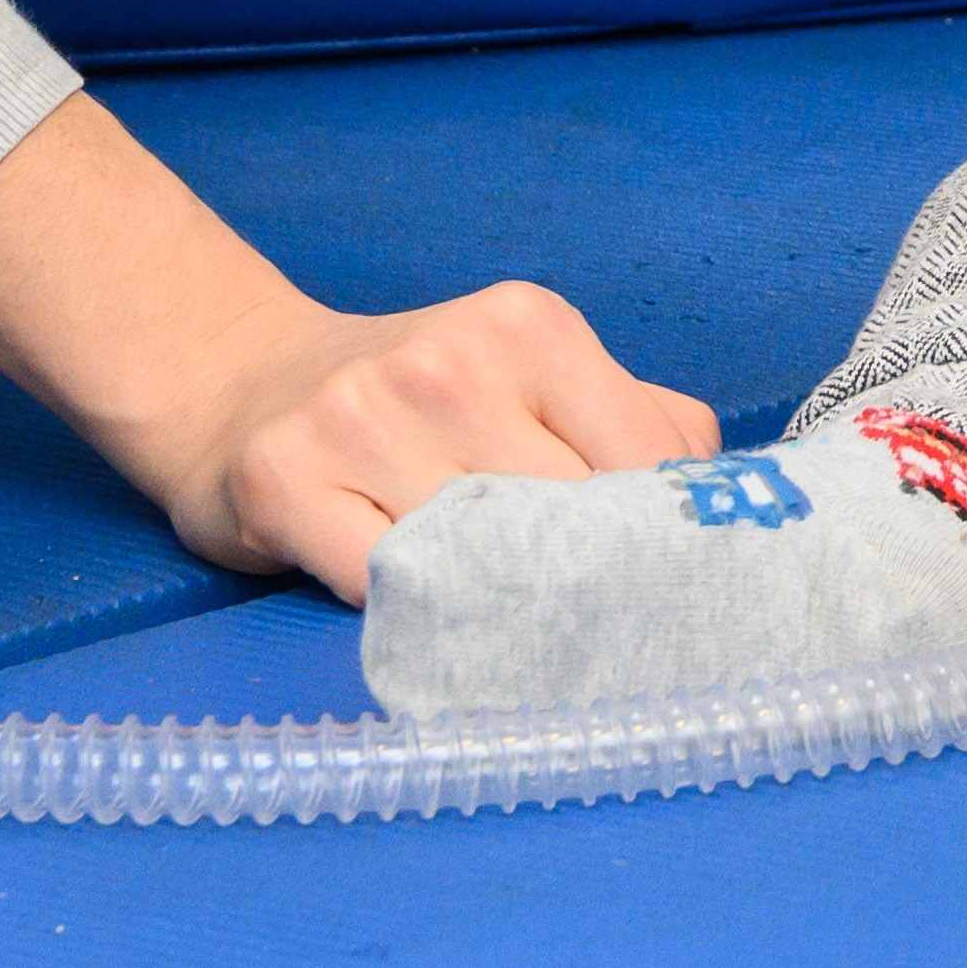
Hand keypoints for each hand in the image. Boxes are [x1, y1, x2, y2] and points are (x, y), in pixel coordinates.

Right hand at [0, 93, 724, 601]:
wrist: (236, 380)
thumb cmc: (415, 402)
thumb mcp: (536, 374)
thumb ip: (637, 421)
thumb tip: (730, 496)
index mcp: (533, 328)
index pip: (645, 462)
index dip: (661, 543)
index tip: (669, 598)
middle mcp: (448, 361)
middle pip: (566, 519)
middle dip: (585, 587)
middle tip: (594, 639)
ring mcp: (358, 415)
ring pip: (478, 561)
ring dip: (499, 612)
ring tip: (508, 629)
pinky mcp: (280, 479)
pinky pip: (381, 589)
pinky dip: (411, 618)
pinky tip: (418, 614)